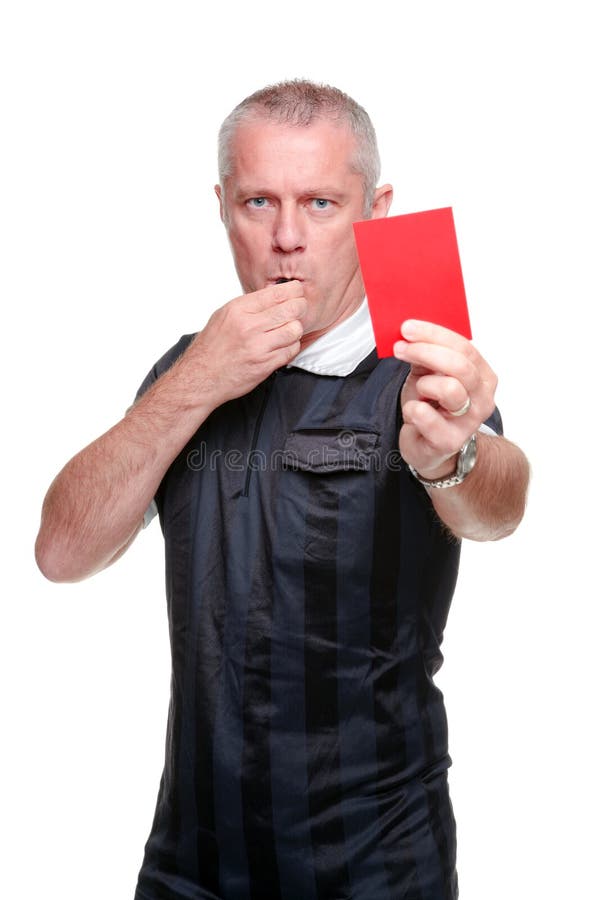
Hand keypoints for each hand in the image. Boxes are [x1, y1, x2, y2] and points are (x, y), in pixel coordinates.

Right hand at [187, 280, 306, 403]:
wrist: (201, 377)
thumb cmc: (212, 347)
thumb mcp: (224, 315)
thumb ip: (249, 305)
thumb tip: (275, 296)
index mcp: (239, 309)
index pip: (278, 293)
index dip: (294, 291)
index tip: (297, 292)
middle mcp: (249, 326)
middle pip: (292, 309)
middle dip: (300, 308)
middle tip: (298, 310)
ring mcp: (259, 347)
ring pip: (295, 330)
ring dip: (295, 329)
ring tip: (287, 331)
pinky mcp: (265, 364)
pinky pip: (291, 350)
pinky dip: (291, 347)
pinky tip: (282, 346)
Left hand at [393, 320, 497, 478]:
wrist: (430, 448)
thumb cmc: (432, 408)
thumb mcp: (429, 375)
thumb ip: (426, 356)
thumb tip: (410, 333)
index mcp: (482, 376)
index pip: (465, 348)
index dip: (435, 335)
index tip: (408, 328)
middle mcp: (482, 398)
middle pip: (460, 366)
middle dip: (426, 352)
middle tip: (401, 348)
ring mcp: (468, 422)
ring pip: (450, 389)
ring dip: (425, 384)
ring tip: (418, 390)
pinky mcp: (449, 441)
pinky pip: (426, 416)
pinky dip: (413, 409)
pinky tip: (413, 411)